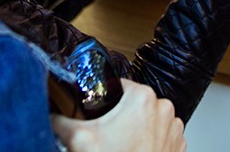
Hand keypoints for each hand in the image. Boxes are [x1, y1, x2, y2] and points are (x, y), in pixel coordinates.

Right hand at [51, 79, 184, 151]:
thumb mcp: (79, 140)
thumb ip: (61, 121)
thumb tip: (51, 115)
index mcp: (142, 98)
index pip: (119, 85)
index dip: (105, 97)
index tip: (98, 111)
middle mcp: (163, 108)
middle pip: (134, 103)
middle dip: (120, 116)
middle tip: (107, 134)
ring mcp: (173, 128)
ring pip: (148, 120)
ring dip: (136, 129)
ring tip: (121, 146)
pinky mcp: (177, 145)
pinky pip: (160, 136)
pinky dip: (149, 142)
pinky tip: (135, 151)